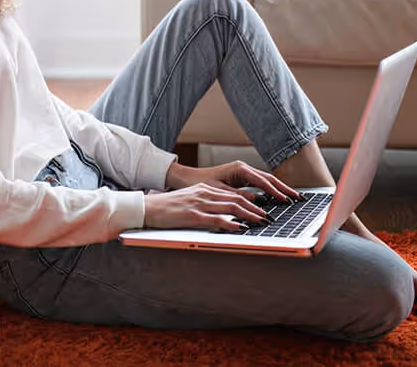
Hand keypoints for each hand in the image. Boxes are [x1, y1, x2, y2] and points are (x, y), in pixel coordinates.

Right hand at [143, 183, 272, 231]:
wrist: (148, 208)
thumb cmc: (167, 207)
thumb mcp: (189, 201)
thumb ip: (206, 204)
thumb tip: (223, 214)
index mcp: (204, 189)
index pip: (232, 194)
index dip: (250, 202)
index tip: (262, 210)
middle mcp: (204, 194)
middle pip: (236, 200)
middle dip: (255, 209)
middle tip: (268, 217)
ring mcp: (199, 204)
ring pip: (230, 207)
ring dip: (249, 215)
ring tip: (261, 222)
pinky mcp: (192, 215)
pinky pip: (216, 219)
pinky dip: (230, 223)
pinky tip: (240, 228)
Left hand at [166, 160, 302, 204]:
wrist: (188, 178)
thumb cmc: (200, 183)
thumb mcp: (220, 192)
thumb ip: (240, 197)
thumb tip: (259, 203)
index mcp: (239, 169)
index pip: (263, 181)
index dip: (276, 192)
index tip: (287, 200)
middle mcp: (243, 168)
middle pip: (269, 179)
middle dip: (284, 188)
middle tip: (298, 198)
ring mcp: (243, 172)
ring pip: (266, 181)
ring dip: (279, 189)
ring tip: (293, 198)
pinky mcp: (241, 178)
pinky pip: (260, 184)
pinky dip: (270, 190)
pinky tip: (278, 198)